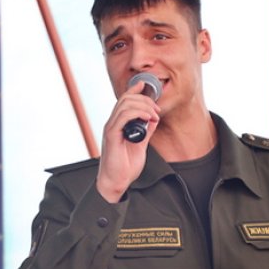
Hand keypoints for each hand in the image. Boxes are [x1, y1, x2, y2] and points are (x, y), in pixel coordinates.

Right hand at [95, 80, 159, 202]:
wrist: (116, 182)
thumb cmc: (125, 167)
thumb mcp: (141, 144)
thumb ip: (146, 131)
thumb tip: (153, 119)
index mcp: (118, 124)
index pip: (124, 100)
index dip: (135, 90)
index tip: (147, 86)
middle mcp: (112, 123)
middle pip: (126, 99)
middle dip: (145, 100)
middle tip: (157, 110)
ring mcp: (111, 128)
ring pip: (124, 105)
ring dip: (144, 106)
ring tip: (154, 115)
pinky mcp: (111, 135)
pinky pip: (122, 117)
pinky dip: (137, 114)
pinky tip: (148, 119)